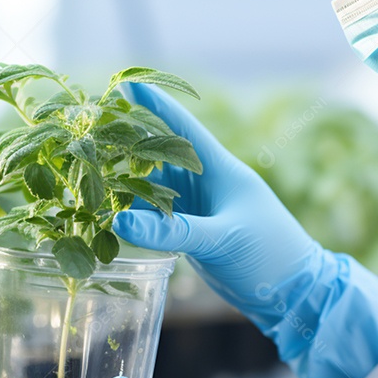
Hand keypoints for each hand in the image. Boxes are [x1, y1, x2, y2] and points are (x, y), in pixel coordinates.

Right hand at [112, 85, 377, 377]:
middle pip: (158, 156)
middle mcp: (204, 183)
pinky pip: (156, 217)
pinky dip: (134, 217)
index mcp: (218, 169)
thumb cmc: (269, 255)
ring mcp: (197, 207)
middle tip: (86, 140)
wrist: (292, 293)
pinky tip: (108, 219)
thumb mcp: (221, 239)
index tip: (126, 84)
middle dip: (125, 147)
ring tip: (86, 182)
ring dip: (125, 186)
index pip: (182, 128)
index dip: (156, 104)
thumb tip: (119, 219)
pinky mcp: (192, 231)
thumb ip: (172, 231)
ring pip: (152, 189)